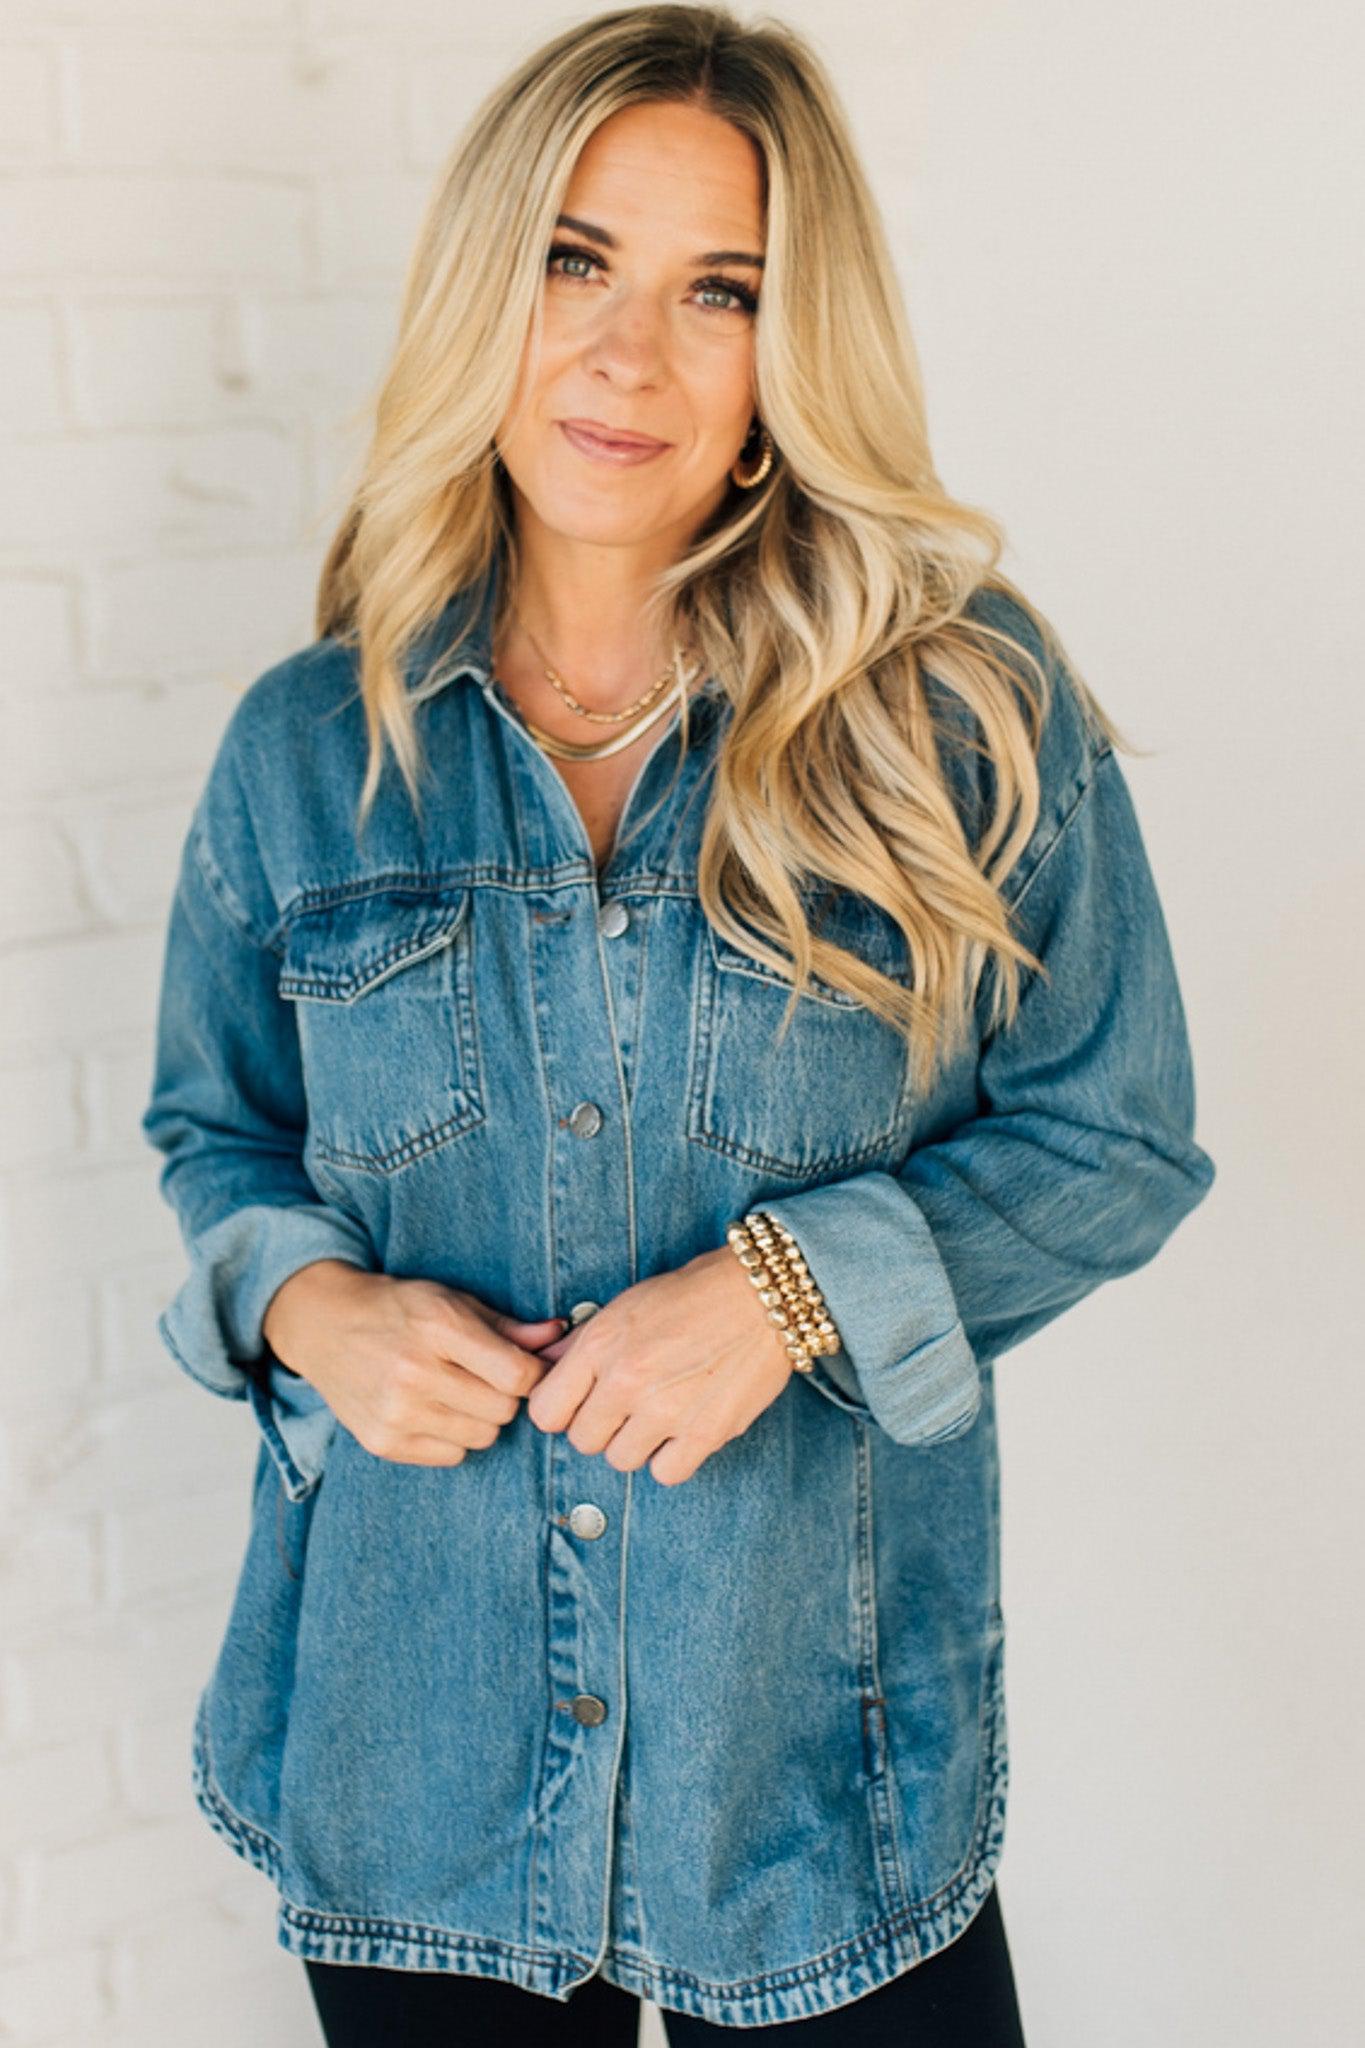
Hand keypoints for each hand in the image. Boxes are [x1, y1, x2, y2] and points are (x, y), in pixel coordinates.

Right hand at [262, 1260, 563, 1470]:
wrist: (326, 1326)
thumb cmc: (400, 1309)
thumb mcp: (453, 1301)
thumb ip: (510, 1326)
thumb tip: (561, 1338)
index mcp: (437, 1327)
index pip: (517, 1375)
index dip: (533, 1374)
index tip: (525, 1367)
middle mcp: (414, 1372)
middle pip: (504, 1410)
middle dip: (506, 1395)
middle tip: (487, 1378)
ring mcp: (395, 1412)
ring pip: (483, 1438)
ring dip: (482, 1419)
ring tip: (460, 1392)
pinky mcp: (382, 1442)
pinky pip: (452, 1456)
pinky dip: (453, 1438)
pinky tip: (434, 1410)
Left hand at [524, 1245, 795, 1485]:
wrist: (760, 1295)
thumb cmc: (690, 1295)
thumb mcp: (624, 1305)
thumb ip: (578, 1343)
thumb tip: (541, 1366)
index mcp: (599, 1346)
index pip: (545, 1412)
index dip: (561, 1410)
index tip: (581, 1402)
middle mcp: (626, 1382)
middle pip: (582, 1441)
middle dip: (600, 1426)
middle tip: (626, 1405)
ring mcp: (665, 1411)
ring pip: (621, 1459)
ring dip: (635, 1443)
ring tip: (659, 1413)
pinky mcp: (705, 1433)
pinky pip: (665, 1473)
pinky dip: (671, 1458)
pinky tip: (681, 1431)